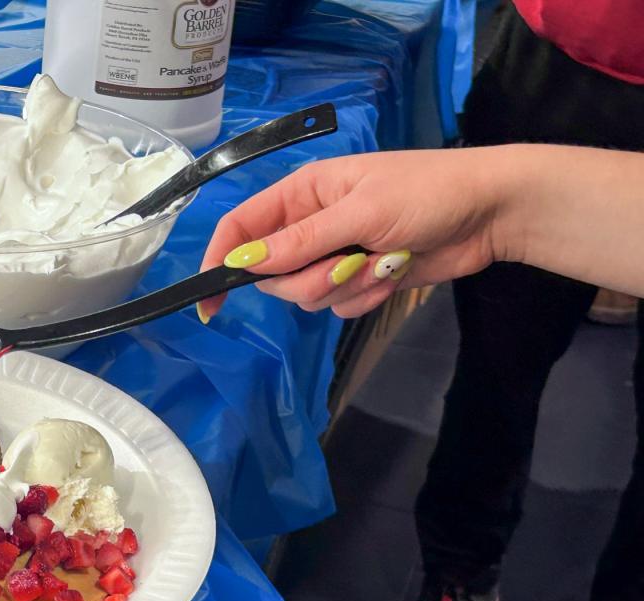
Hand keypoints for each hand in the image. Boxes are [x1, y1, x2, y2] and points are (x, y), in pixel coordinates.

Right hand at [198, 148, 507, 319]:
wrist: (490, 212)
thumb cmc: (426, 194)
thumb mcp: (359, 212)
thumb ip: (299, 241)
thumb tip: (241, 263)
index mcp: (302, 194)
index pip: (241, 229)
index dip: (219, 262)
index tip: (210, 302)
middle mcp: (310, 225)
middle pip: (272, 274)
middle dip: (307, 279)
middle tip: (346, 266)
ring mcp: (335, 254)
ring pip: (305, 295)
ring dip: (344, 289)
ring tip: (384, 264)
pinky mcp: (360, 279)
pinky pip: (338, 306)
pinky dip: (365, 297)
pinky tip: (394, 274)